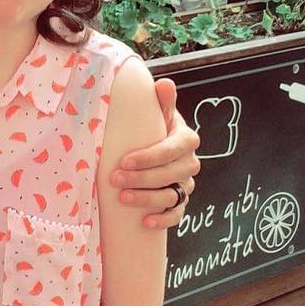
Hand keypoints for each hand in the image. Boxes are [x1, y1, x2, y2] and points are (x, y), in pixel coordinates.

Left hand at [110, 78, 199, 228]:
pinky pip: (177, 215)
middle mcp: (189, 163)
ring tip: (122, 198)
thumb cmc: (150, 129)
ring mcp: (186, 185)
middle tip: (115, 179)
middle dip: (142, 178)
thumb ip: (160, 101)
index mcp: (186, 139)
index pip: (172, 149)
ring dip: (147, 199)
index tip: (125, 161)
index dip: (150, 157)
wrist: (152, 147)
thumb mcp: (155, 113)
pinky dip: (163, 220)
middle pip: (171, 174)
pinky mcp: (180, 202)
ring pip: (172, 196)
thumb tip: (164, 83)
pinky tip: (145, 222)